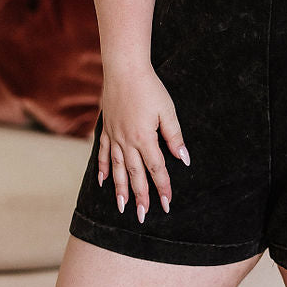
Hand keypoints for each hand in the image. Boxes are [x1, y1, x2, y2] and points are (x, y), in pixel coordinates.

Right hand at [97, 66, 189, 223]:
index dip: (162, 187)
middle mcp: (127, 141)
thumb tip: (183, 158)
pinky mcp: (106, 129)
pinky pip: (104, 154)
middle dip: (140, 197)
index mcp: (144, 138)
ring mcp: (114, 136)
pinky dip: (104, 169)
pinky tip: (103, 182)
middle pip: (135, 174)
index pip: (156, 169)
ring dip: (120, 189)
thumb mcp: (168, 111)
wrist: (124, 69)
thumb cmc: (150, 88)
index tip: (166, 204)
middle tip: (142, 216)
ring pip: (118, 169)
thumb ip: (174, 136)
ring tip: (122, 208)